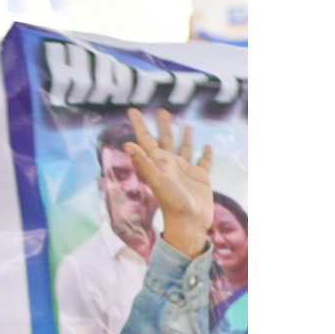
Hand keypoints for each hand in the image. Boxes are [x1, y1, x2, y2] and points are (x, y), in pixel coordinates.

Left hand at [124, 107, 212, 255]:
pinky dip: (205, 154)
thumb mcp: (157, 181)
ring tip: (184, 124)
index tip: (132, 109)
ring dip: (183, 136)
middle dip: (162, 125)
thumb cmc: (172, 204)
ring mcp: (186, 171)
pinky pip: (203, 162)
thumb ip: (143, 163)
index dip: (139, 125)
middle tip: (161, 110)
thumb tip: (127, 145)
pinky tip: (207, 147)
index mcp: (158, 163)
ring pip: (184, 148)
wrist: (189, 224)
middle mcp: (171, 165)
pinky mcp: (201, 178)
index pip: (146, 140)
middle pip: (165, 140)